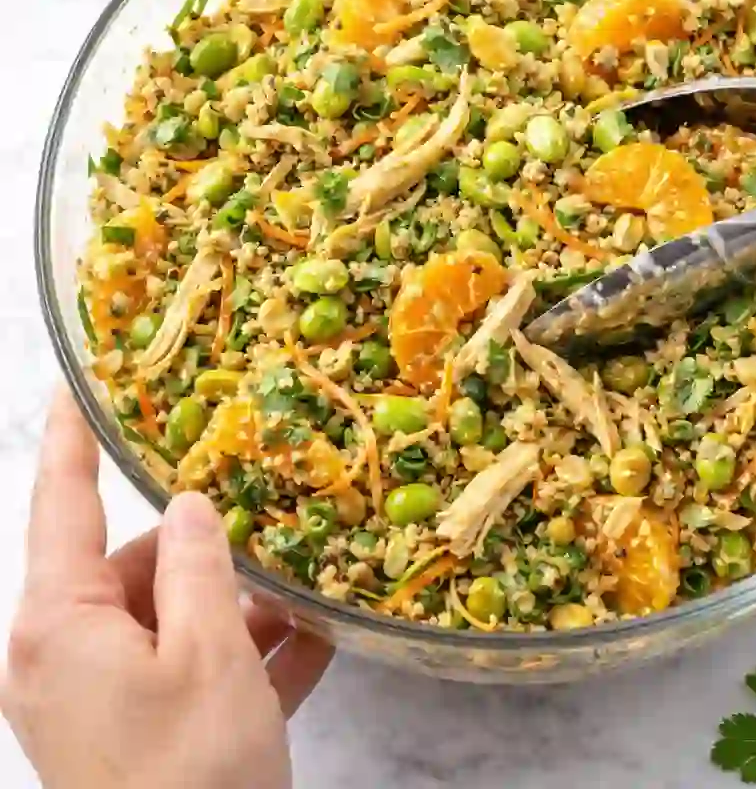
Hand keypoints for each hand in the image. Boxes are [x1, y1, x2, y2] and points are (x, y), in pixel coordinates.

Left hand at [1, 387, 334, 788]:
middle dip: (211, 549)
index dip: (70, 440)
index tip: (76, 385)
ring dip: (241, 606)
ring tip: (311, 593)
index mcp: (61, 623)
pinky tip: (315, 642)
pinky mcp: (140, 733)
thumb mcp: (208, 651)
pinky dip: (245, 657)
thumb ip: (201, 566)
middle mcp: (67, 653)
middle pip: (140, 566)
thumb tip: (196, 505)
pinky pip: (193, 671)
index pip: (61, 505)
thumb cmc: (191, 770)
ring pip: (174, 619)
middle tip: (278, 530)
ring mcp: (103, 697)